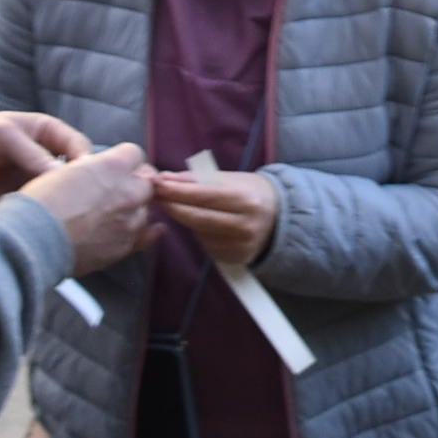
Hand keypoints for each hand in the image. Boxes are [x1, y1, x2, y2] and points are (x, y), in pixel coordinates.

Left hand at [0, 109, 91, 210]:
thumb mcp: (6, 136)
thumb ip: (33, 154)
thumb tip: (63, 176)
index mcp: (50, 134)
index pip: (80, 148)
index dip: (86, 164)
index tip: (85, 182)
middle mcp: (46, 158)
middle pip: (73, 176)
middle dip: (77, 189)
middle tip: (77, 205)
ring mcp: (34, 181)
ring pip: (58, 196)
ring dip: (59, 206)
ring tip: (59, 218)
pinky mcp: (21, 200)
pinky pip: (38, 210)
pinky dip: (42, 217)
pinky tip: (42, 225)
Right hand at [14, 139, 157, 274]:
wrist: (34, 240)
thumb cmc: (41, 202)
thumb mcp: (64, 169)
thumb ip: (91, 168)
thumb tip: (98, 170)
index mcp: (112, 166)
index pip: (134, 154)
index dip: (125, 160)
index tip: (117, 167)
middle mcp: (128, 192)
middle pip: (146, 182)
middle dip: (134, 184)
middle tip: (117, 190)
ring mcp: (129, 221)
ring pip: (145, 209)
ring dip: (135, 208)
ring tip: (115, 213)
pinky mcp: (123, 246)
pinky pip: (145, 236)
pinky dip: (146, 232)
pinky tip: (151, 230)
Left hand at [149, 166, 280, 267]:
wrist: (281, 217)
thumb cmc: (250, 192)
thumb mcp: (229, 178)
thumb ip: (196, 179)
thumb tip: (165, 179)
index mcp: (246, 200)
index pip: (204, 196)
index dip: (177, 191)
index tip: (157, 184)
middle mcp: (245, 225)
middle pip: (197, 218)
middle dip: (173, 206)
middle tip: (156, 196)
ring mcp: (242, 246)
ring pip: (199, 233)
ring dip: (187, 219)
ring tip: (188, 207)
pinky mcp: (237, 258)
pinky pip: (207, 245)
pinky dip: (200, 233)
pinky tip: (206, 224)